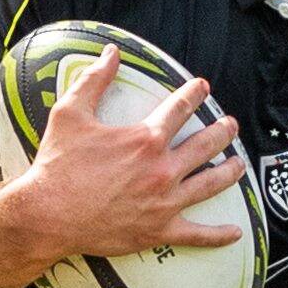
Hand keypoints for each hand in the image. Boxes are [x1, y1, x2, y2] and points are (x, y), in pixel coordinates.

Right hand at [10, 51, 243, 264]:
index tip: (203, 87)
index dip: (195, 94)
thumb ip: (94, 80)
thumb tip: (111, 53)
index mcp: (146, 138)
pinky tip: (235, 232)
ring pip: (210, 184)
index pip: (180, 108)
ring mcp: (164, 202)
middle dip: (222, 131)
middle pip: (206, 144)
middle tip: (230, 125)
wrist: (48, 214)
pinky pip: (197, 234)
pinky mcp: (159, 230)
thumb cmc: (58, 165)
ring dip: (229, 172)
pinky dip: (219, 235)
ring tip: (238, 164)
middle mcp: (162, 169)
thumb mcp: (70, 114)